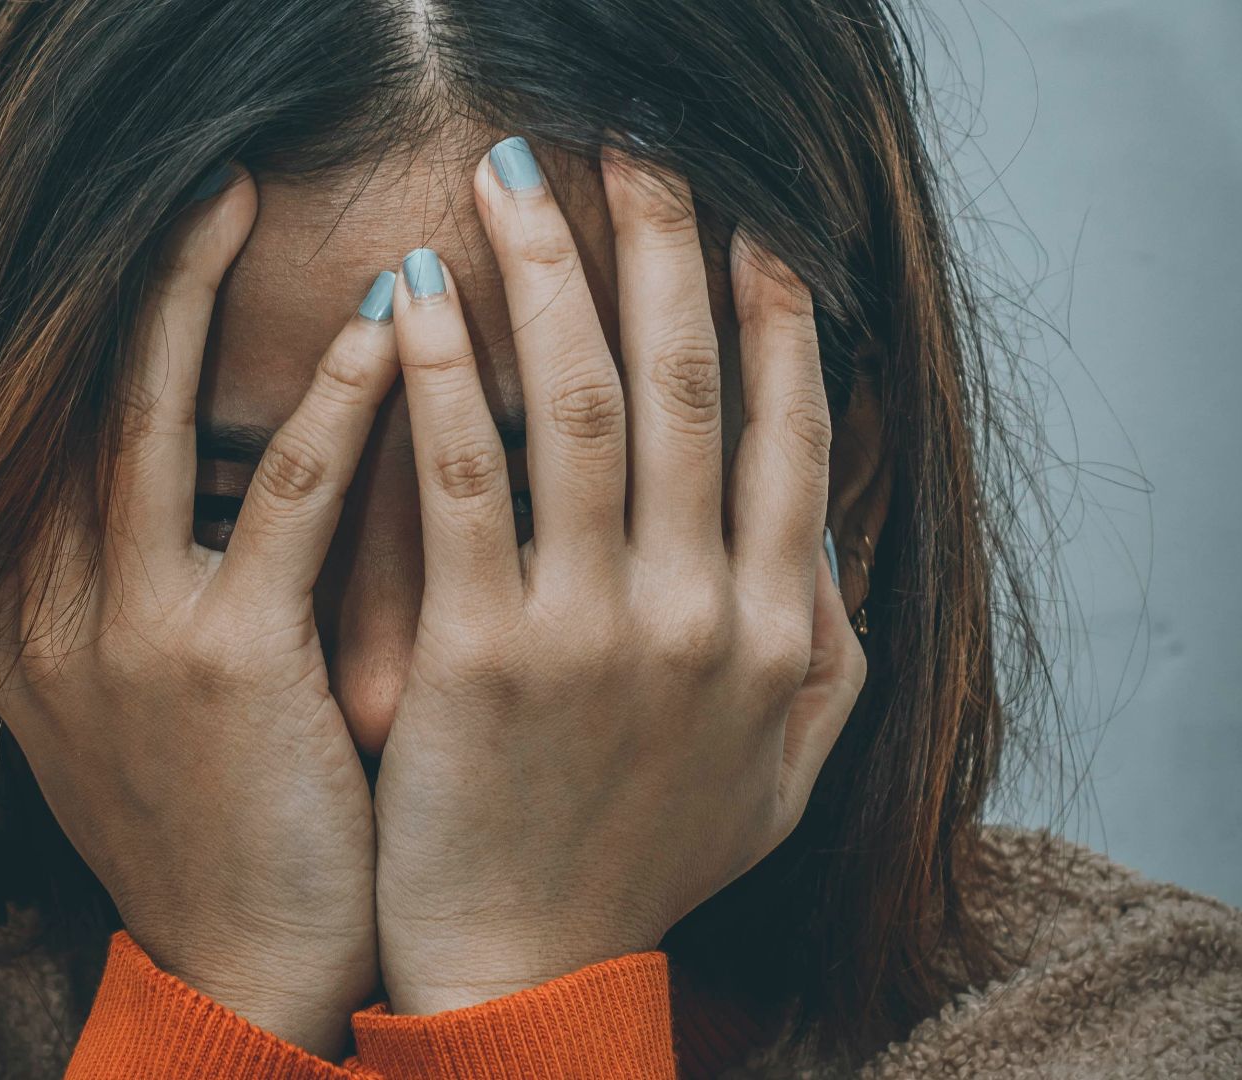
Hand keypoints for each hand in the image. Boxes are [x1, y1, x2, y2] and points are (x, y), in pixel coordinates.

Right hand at [0, 165, 395, 1058]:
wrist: (241, 976)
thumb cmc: (218, 833)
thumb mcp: (137, 708)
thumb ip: (138, 595)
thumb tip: (211, 480)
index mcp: (18, 625)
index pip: (48, 439)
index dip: (103, 332)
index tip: (164, 249)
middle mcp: (41, 616)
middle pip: (74, 403)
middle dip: (135, 283)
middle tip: (202, 187)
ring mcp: (120, 638)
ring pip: (147, 421)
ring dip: (195, 298)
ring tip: (245, 202)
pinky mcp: (219, 665)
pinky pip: (282, 500)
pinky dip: (332, 406)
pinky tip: (385, 334)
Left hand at [371, 138, 867, 1013]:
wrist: (530, 973)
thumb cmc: (644, 867)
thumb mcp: (781, 775)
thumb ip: (827, 651)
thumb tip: (829, 533)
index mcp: (777, 630)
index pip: (787, 433)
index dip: (773, 315)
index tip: (750, 223)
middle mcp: (702, 614)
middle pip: (686, 385)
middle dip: (664, 247)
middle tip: (634, 146)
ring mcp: (595, 630)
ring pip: (579, 405)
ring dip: (550, 273)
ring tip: (515, 177)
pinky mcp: (483, 653)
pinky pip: (463, 480)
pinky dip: (439, 375)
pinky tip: (412, 292)